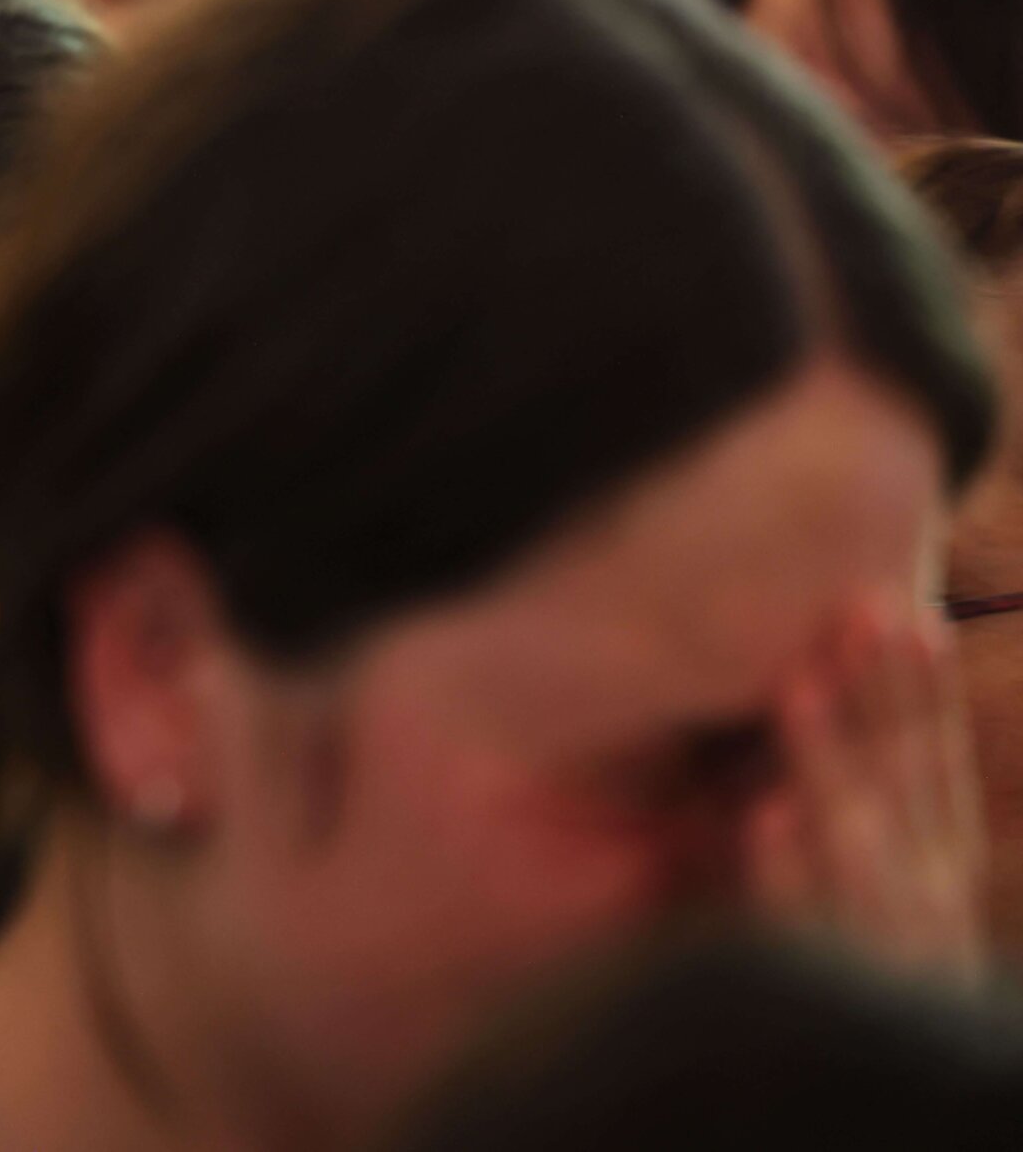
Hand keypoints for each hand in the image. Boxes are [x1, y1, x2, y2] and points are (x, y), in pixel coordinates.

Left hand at [748, 603, 987, 981]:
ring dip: (827, 761)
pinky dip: (789, 876)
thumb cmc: (851, 980)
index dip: (923, 696)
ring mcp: (888, 950)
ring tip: (796, 683)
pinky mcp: (838, 997)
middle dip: (888, 699)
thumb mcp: (856, 892)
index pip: (932, 769)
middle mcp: (926, 904)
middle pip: (909, 785)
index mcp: (936, 871)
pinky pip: (808, 932)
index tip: (909, 616)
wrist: (860, 1090)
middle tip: (863, 611)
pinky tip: (764, 819)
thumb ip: (849, 818)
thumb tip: (816, 722)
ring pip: (858, 843)